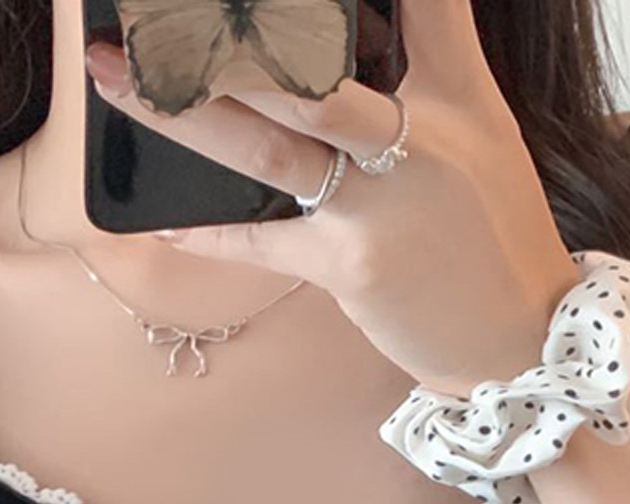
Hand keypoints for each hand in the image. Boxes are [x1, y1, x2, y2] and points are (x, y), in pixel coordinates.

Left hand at [83, 0, 581, 397]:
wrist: (516, 342)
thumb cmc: (490, 238)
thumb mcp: (483, 135)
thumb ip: (433, 65)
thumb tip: (373, 25)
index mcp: (455, 95)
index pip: (423, 2)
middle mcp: (416, 139)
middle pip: (303, 69)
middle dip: (218, 41)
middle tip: (149, 17)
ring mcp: (376, 206)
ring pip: (264, 144)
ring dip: (180, 113)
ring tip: (114, 80)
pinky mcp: (346, 266)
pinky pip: (260, 241)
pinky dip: (207, 231)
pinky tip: (161, 216)